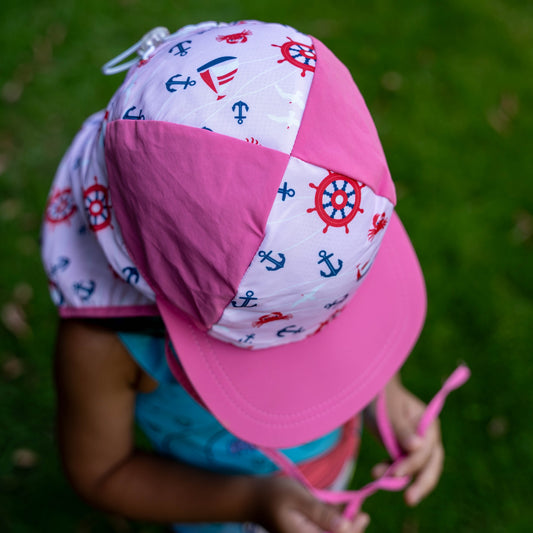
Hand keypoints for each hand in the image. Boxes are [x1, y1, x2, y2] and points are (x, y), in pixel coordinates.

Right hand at [251, 476, 369, 532]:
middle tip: (362, 514)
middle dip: (350, 530)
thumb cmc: (273, 493)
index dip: (352, 530)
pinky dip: (331, 525)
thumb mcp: (298, 497)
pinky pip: (321, 532)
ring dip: (342, 527)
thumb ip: (320, 512)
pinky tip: (337, 513)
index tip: (363, 515)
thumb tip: (345, 527)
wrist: (252, 498)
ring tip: (354, 512)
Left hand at [371, 378, 443, 506]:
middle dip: (421, 483)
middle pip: (431, 464)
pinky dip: (391, 471)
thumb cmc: (382, 398)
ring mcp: (417, 445)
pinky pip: (403, 466)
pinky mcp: (405, 450)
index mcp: (428, 424)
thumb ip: (402, 430)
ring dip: (401, 478)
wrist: (371, 392)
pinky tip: (377, 472)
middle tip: (409, 500)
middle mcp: (427, 437)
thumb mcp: (389, 412)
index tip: (395, 472)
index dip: (412, 463)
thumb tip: (418, 447)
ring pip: (417, 469)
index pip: (426, 450)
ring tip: (377, 477)